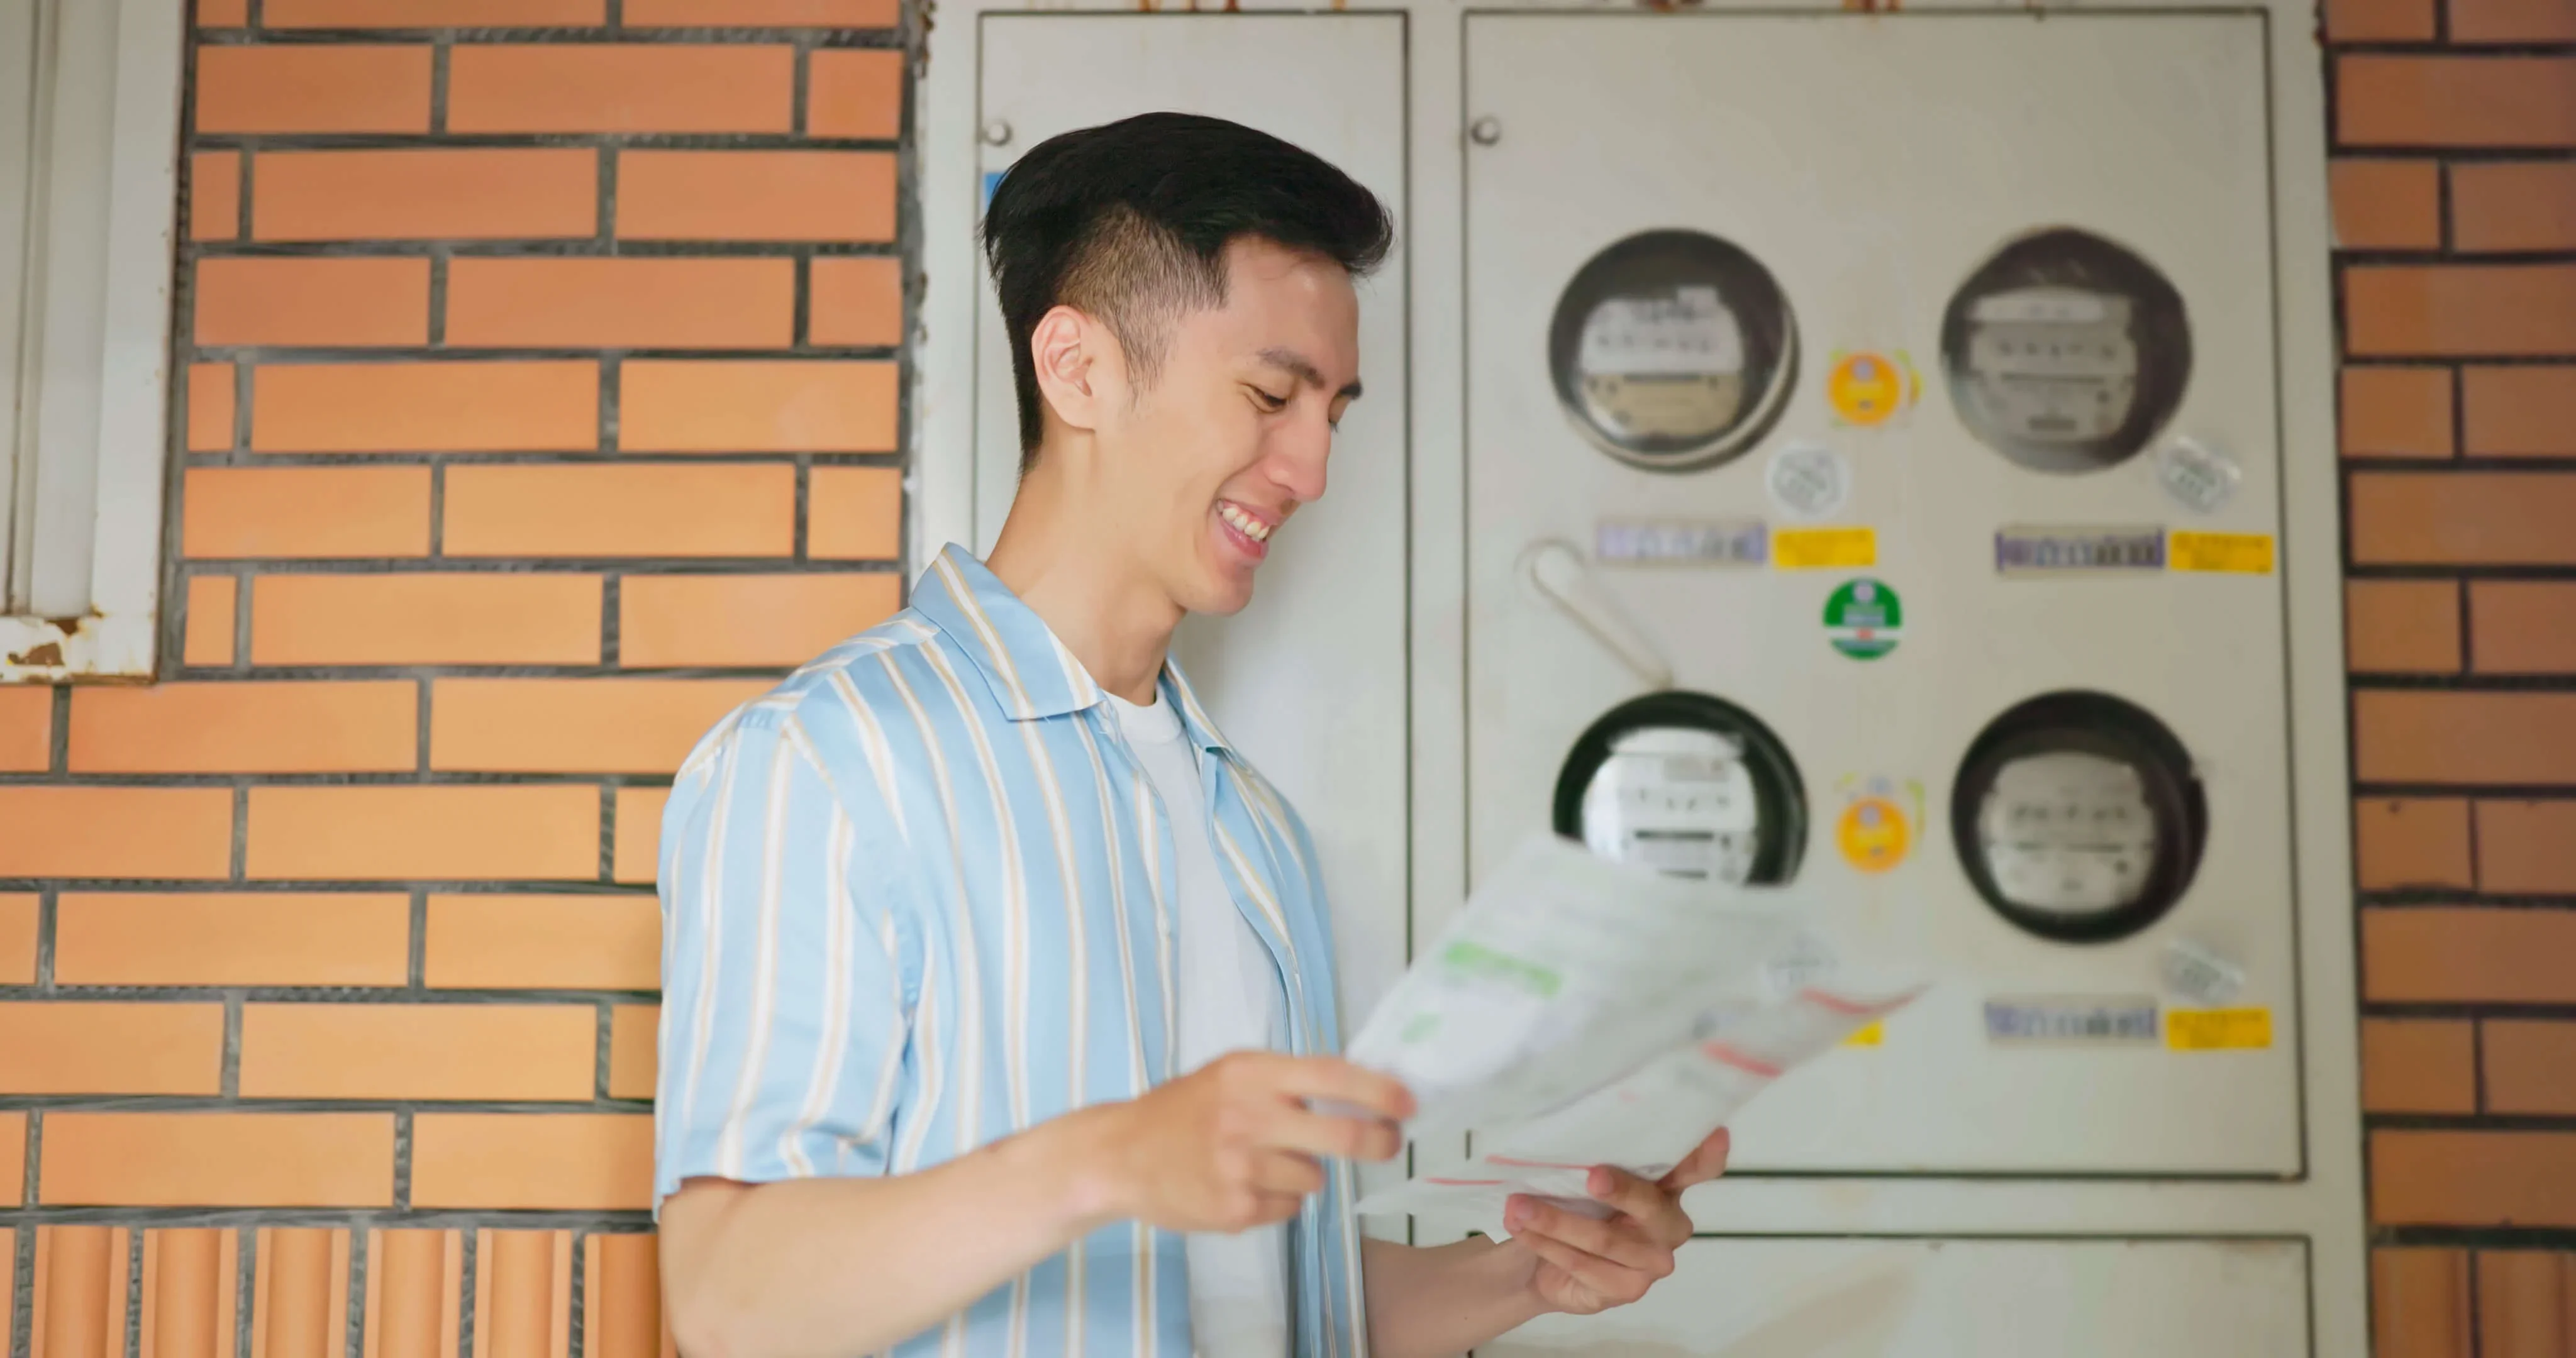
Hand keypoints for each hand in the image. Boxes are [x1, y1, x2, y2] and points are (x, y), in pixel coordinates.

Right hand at [1075, 1051, 1412, 1235]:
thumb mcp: (1230, 1074)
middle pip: (1341, 1134)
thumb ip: (1285, 1080)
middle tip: (1389, 1143)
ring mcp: (1241, 1167)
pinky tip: (1242, 1185)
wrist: (1120, 1155)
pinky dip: (1276, 1200)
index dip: (1378, 1091)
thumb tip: (1360, 1091)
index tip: (1408, 1104)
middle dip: (1377, 1141)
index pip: (1331, 1076)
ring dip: (1303, 1173)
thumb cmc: (1183, 1111)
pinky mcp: (1235, 1209)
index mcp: (1249, 1074)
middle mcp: (1248, 1117)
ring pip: (1314, 1178)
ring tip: (1262, 1162)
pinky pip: (1287, 1208)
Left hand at [1506, 1127, 1729, 1315]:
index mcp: (1667, 1185)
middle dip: (1621, 1189)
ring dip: (1556, 1220)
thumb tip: (1574, 1126)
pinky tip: (1524, 1230)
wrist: (1538, 1260)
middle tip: (1592, 1176)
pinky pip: (1585, 1265)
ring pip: (1605, 1239)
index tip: (1714, 1134)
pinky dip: (1548, 1245)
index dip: (1706, 1155)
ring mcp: (1653, 1261)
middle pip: (1651, 1205)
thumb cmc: (1570, 1203)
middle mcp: (1669, 1223)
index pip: (1698, 1169)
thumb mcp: (1580, 1175)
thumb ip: (1594, 1156)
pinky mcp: (1629, 1289)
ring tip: (1518, 1206)